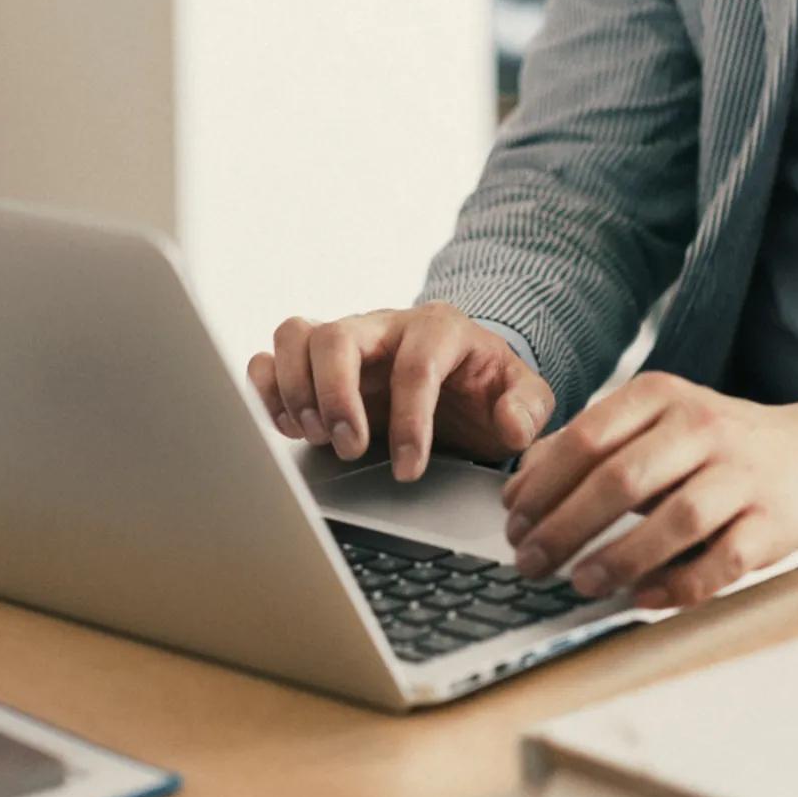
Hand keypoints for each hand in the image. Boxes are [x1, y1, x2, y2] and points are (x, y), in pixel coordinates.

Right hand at [245, 301, 554, 479]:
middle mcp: (385, 326)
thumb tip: (510, 425)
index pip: (415, 365)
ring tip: (314, 436)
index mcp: (440, 329)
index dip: (410, 422)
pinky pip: (272, 355)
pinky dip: (269, 390)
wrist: (462, 375)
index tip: (410, 470)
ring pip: (296, 335)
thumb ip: (529, 408)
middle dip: (336, 397)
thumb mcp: (523, 395)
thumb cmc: (486, 386)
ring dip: (295, 390)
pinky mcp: (315, 359)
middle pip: (338, 336)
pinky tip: (292, 427)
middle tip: (350, 448)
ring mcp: (347, 339)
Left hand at [498, 372, 797, 608]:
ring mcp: (742, 474)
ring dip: (619, 557)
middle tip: (530, 562)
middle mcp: (702, 426)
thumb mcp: (657, 422)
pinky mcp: (772, 522)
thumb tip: (522, 483)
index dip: (543, 483)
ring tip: (579, 583)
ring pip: (674, 518)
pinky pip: (722, 560)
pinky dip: (678, 584)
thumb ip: (593, 444)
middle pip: (622, 478)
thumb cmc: (716, 445)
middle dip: (565, 526)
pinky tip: (641, 598)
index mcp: (662, 395)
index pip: (588, 437)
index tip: (512, 520)